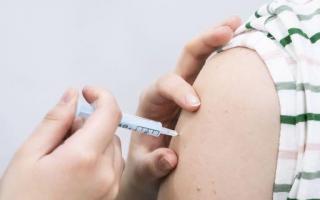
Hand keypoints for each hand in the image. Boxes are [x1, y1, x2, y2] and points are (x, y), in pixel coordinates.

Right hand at [0, 87, 123, 199]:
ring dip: (95, 142)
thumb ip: (55, 121)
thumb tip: (71, 96)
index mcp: (84, 159)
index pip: (110, 113)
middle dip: (90, 124)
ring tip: (66, 158)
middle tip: (63, 136)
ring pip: (113, 147)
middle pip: (110, 130)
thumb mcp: (29, 155)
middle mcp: (105, 174)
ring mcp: (111, 188)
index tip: (88, 92)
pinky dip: (99, 159)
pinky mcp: (111, 196)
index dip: (101, 96)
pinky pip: (113, 166)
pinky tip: (76, 170)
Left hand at [117, 16, 240, 199]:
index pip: (164, 85)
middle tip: (228, 29)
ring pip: (201, 60)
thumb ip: (152, 165)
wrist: (152, 170)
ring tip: (237, 25)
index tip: (196, 106)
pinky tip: (240, 47)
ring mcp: (187, 91)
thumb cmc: (145, 167)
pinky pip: (213, 73)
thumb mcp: (143, 170)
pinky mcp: (202, 96)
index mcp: (151, 103)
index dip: (180, 90)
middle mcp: (169, 91)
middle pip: (186, 59)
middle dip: (205, 42)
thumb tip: (169, 158)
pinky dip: (226, 57)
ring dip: (218, 41)